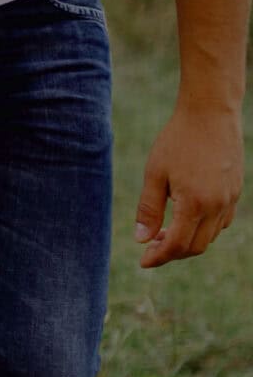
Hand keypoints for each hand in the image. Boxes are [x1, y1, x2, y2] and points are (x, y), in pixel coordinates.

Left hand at [134, 103, 242, 267]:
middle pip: (196, 246)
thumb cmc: (177, 141)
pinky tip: (185, 218)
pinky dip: (203, 229)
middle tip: (150, 247)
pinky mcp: (235, 191)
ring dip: (188, 241)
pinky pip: (221, 222)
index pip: (177, 244)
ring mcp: (230, 199)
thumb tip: (141, 239)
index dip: (159, 257)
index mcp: (195, 203)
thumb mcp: (155, 174)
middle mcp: (218, 206)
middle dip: (172, 253)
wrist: (210, 114)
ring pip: (210, 236)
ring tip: (163, 232)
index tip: (143, 262)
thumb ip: (149, 209)